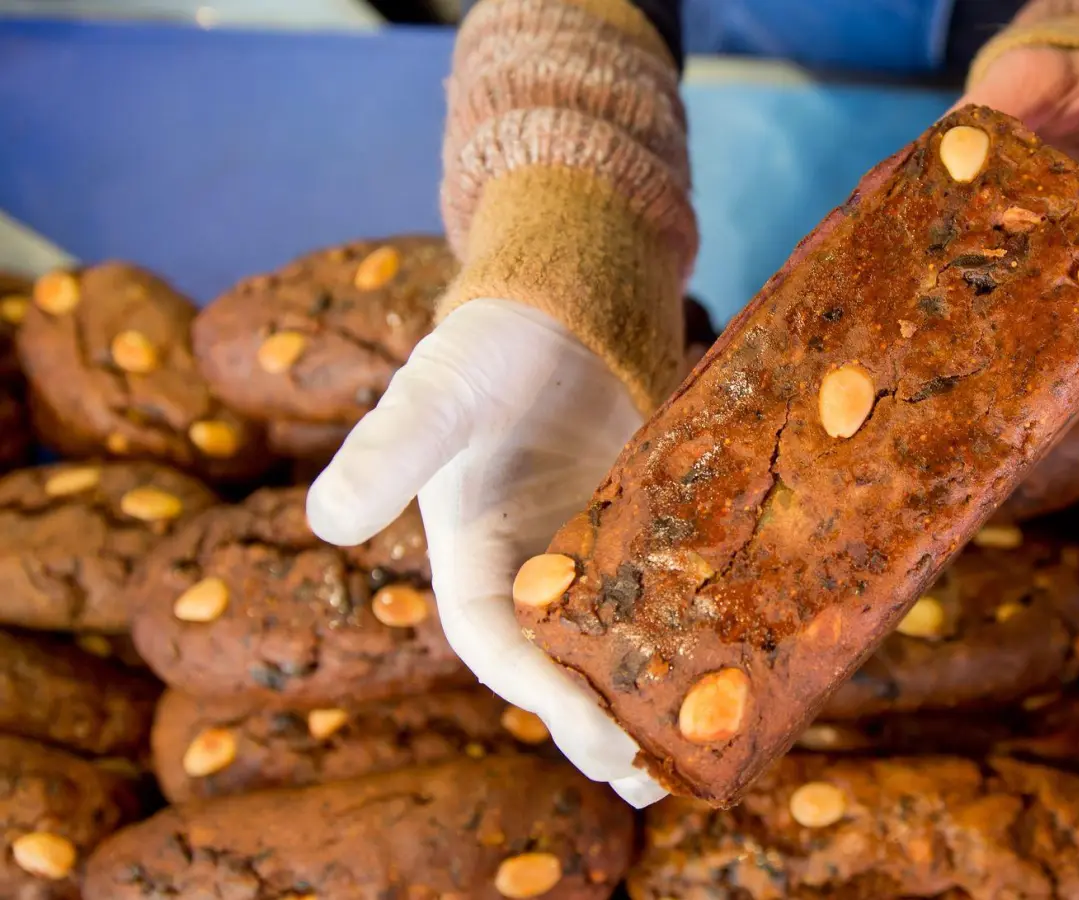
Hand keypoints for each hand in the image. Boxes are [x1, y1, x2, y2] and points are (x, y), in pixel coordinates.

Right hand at [305, 299, 667, 806]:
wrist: (555, 312)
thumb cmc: (485, 350)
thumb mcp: (435, 394)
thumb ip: (389, 450)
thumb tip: (325, 520)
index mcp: (470, 562)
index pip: (497, 646)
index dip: (542, 695)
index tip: (595, 733)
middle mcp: (528, 576)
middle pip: (558, 669)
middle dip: (597, 725)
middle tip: (652, 774)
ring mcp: (588, 560)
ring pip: (612, 649)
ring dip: (643, 702)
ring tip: (692, 756)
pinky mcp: (640, 538)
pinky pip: (661, 600)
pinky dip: (686, 640)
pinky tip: (732, 671)